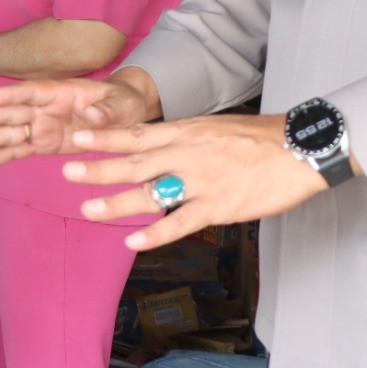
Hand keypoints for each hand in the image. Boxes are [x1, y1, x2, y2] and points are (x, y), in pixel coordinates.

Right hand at [0, 77, 151, 169]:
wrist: (125, 114)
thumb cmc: (122, 103)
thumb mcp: (120, 104)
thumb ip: (106, 110)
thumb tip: (94, 115)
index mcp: (60, 92)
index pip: (31, 92)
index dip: (9, 95)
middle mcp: (45, 108)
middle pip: (11, 112)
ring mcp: (42, 126)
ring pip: (8, 132)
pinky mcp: (44, 144)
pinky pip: (18, 151)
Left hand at [60, 113, 329, 250]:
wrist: (299, 148)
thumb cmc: (259, 138)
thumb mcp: (215, 126)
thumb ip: (185, 138)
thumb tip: (158, 147)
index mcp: (187, 131)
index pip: (137, 133)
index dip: (105, 136)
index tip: (76, 136)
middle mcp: (188, 154)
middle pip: (135, 162)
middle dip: (99, 168)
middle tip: (67, 172)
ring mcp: (202, 181)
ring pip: (150, 194)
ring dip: (117, 203)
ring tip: (88, 210)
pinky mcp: (219, 207)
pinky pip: (181, 223)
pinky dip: (155, 233)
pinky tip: (133, 241)